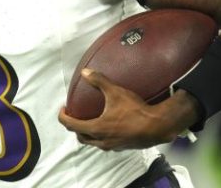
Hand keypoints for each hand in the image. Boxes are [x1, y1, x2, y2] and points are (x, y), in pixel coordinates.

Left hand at [58, 69, 190, 150]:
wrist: (157, 127)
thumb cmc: (135, 110)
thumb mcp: (115, 92)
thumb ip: (99, 81)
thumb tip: (85, 72)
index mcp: (96, 129)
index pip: (71, 125)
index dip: (63, 117)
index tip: (63, 109)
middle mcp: (101, 141)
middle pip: (80, 137)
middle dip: (74, 127)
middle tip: (74, 116)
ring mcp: (112, 146)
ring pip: (93, 143)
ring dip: (87, 134)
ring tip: (88, 121)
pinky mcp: (122, 147)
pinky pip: (105, 144)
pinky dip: (100, 137)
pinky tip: (107, 127)